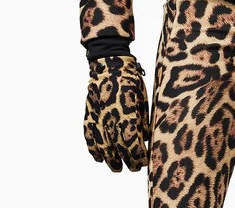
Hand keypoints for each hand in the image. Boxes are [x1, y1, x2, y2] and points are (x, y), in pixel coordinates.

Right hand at [83, 54, 149, 171]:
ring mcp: (98, 119)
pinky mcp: (89, 116)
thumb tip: (145, 139)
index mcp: (126, 115)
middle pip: (118, 149)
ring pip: (103, 147)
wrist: (109, 66)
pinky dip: (94, 150)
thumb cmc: (130, 81)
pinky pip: (89, 138)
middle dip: (127, 161)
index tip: (144, 161)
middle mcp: (110, 120)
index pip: (132, 144)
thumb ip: (142, 121)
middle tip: (134, 168)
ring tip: (117, 168)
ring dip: (110, 160)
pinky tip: (99, 158)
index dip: (138, 156)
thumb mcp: (142, 99)